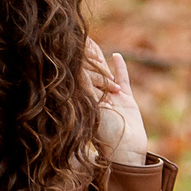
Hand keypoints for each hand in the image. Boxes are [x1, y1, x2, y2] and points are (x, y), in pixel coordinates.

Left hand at [82, 38, 148, 165]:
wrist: (126, 150)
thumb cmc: (106, 134)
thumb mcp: (92, 109)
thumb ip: (86, 91)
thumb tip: (75, 70)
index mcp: (85, 103)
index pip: (78, 80)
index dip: (73, 66)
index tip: (63, 50)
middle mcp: (97, 99)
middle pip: (91, 75)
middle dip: (85, 60)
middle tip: (78, 40)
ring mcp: (112, 98)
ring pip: (106, 75)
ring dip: (100, 60)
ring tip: (93, 43)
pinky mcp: (126, 99)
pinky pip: (123, 79)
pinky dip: (120, 68)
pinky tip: (116, 56)